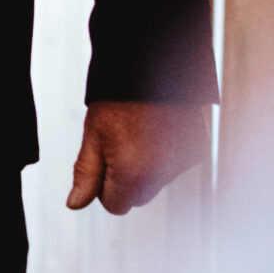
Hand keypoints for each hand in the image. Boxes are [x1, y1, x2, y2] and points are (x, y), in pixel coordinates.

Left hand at [66, 100, 210, 215]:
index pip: (116, 206)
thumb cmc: (119, 100)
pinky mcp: (198, 151)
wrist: (154, 66)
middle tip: (120, 143)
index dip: (105, 186)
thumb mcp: (94, 136)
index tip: (105, 159)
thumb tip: (75, 203)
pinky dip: (167, 155)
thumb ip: (86, 174)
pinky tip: (158, 130)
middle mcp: (164, 174)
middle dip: (127, 179)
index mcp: (134, 174)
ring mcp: (184, 163)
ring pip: (158, 182)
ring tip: (140, 131)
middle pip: (139, 197)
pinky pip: (176, 166)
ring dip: (148, 166)